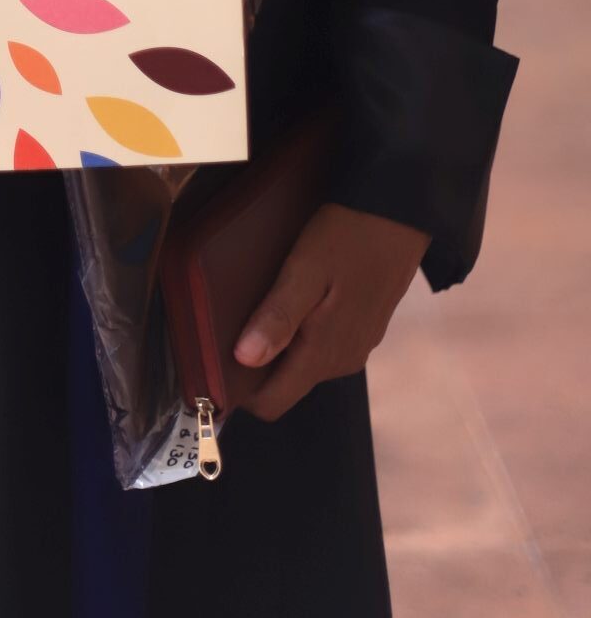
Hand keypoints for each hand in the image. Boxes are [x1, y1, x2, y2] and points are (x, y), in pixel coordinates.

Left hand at [234, 201, 430, 421]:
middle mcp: (341, 361)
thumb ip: (277, 317)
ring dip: (280, 344)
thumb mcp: (305, 271)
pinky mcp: (363, 329)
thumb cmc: (348, 237)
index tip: (217, 362)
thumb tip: (244, 359)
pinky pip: (322, 344)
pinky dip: (303, 331)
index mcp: (323, 354)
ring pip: (304, 364)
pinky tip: (295, 296)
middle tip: (234, 321)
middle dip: (256, 364)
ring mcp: (355, 346)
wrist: (400, 215)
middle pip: (285, 384)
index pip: (272, 402)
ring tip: (262, 303)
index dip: (240, 391)